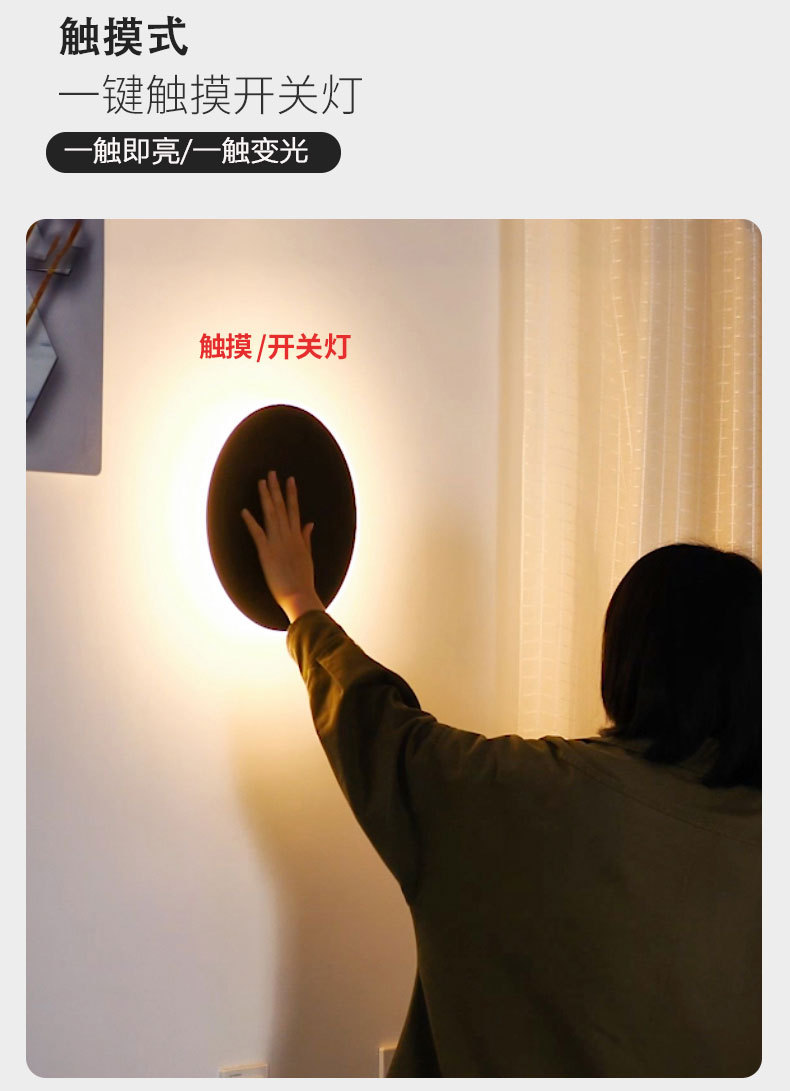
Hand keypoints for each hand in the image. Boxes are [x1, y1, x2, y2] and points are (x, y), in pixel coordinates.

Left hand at [241, 471, 324, 623]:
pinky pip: (257, 534)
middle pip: (281, 508)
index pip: (294, 510)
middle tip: (272, 473)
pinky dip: (250, 522)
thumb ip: (306, 538)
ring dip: (265, 498)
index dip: (291, 494)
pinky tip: (244, 511)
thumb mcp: (308, 556)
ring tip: (261, 482)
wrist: (299, 595)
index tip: (290, 479)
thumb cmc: (303, 580)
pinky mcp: (266, 553)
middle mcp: (287, 536)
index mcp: (297, 537)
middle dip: (276, 489)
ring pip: (270, 515)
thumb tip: (310, 523)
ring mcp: (276, 543)